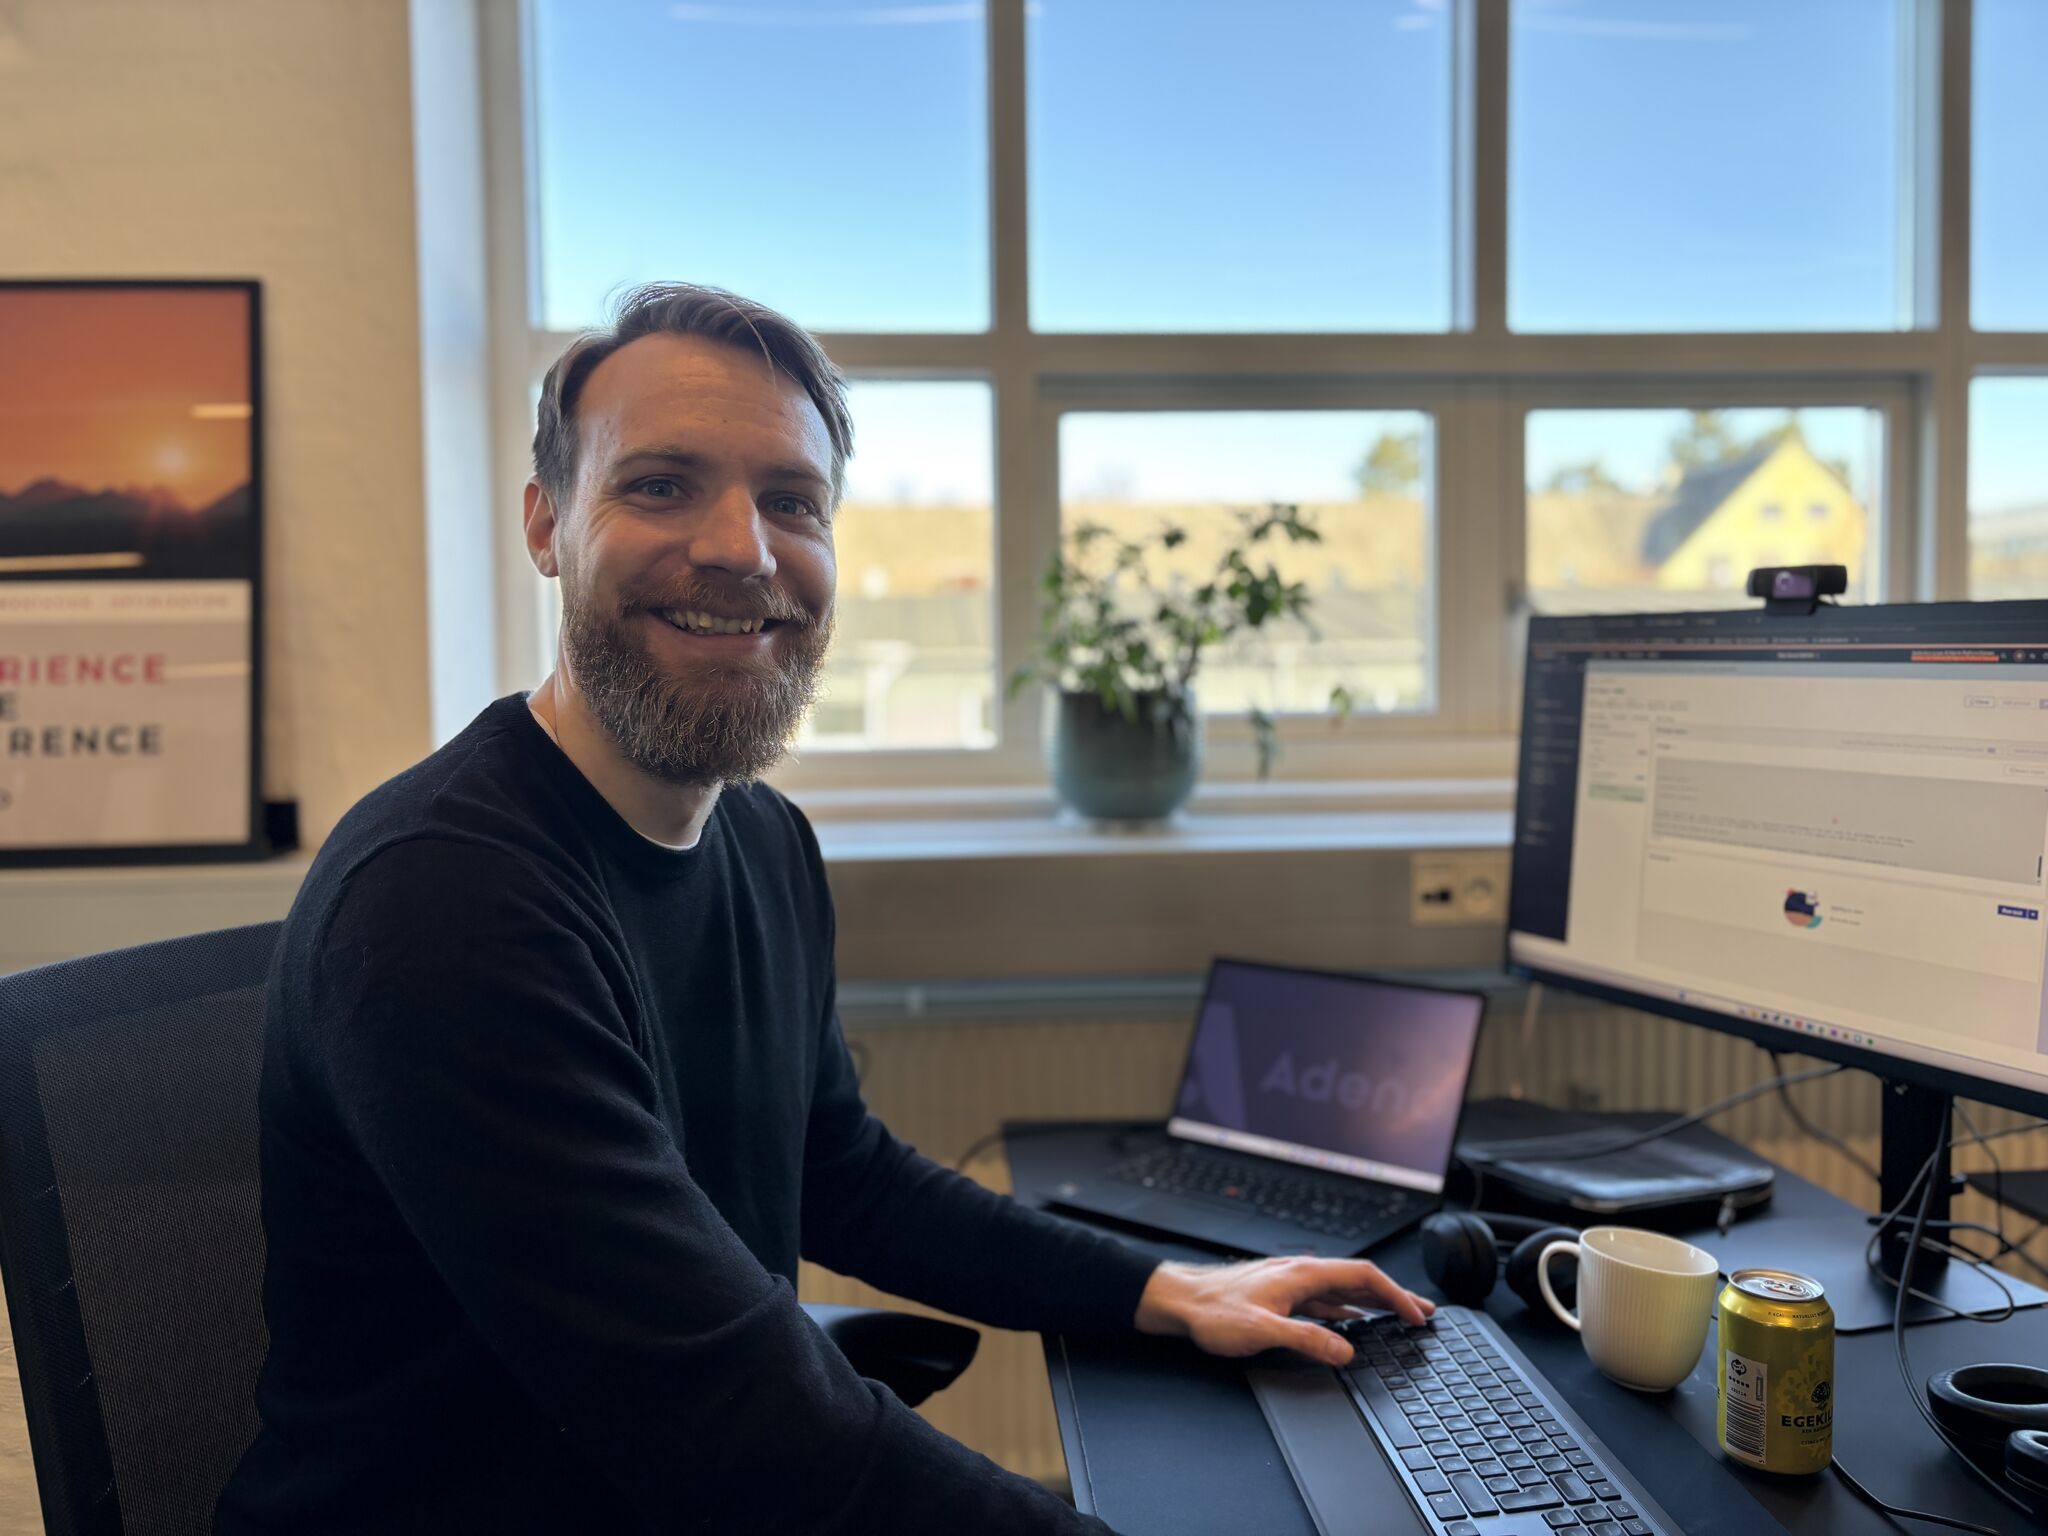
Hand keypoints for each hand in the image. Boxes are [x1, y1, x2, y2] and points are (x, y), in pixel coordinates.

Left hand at [1133, 1256, 1434, 1367]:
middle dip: (1395, 1296)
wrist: (1180, 1300)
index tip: (1416, 1315)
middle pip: (1360, 1280)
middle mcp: (1302, 1273)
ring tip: (1400, 1317)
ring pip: (1345, 1291)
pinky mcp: (1283, 1296)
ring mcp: (1293, 1284)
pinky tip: (1355, 1324)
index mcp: (1303, 1274)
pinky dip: (1350, 1311)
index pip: (1363, 1276)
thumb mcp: (1263, 1330)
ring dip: (1375, 1303)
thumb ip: (1307, 1339)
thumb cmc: (1212, 1310)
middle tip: (1424, 1314)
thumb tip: (1345, 1351)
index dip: (1395, 1295)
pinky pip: (1327, 1301)